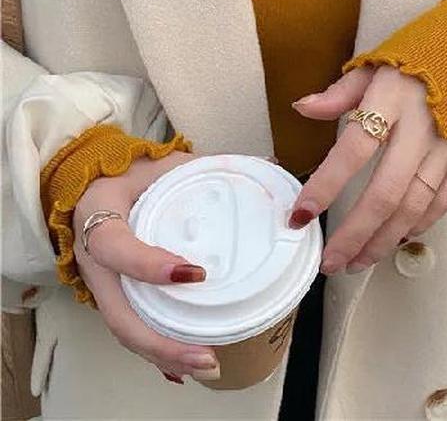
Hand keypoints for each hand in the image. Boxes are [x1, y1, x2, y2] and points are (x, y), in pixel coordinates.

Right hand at [72, 151, 219, 384]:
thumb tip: (268, 162)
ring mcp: (100, 281)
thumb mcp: (160, 161)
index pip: (116, 247)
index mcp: (99, 216)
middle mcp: (93, 257)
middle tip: (206, 355)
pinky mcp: (112, 294)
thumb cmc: (132, 172)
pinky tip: (181, 369)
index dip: (149, 266)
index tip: (194, 273)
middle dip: (161, 340)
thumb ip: (206, 164)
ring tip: (204, 365)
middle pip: (118, 312)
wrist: (93, 182)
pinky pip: (129, 326)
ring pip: (124, 328)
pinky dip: (154, 350)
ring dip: (161, 353)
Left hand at [289, 65, 446, 274]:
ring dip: (383, 240)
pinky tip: (395, 239)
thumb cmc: (428, 51)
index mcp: (393, 97)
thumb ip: (341, 91)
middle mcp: (422, 127)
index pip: (354, 148)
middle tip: (329, 261)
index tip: (299, 214)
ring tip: (355, 261)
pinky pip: (443, 202)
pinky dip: (418, 225)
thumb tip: (302, 109)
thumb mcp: (379, 61)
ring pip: (414, 206)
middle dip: (354, 233)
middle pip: (386, 192)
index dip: (326, 185)